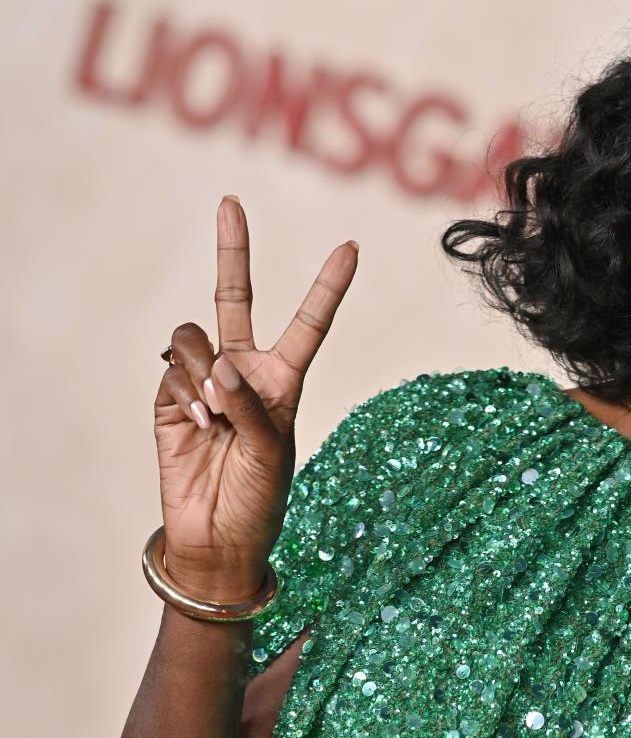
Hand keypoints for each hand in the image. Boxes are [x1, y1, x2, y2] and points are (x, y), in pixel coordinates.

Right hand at [152, 195, 357, 601]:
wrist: (218, 538)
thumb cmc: (260, 496)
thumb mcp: (272, 449)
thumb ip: (249, 402)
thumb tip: (219, 364)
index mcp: (285, 379)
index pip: (310, 322)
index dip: (328, 285)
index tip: (351, 246)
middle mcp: (245, 370)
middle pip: (236, 298)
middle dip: (232, 250)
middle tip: (230, 202)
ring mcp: (204, 381)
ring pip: (195, 337)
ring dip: (205, 369)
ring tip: (217, 412)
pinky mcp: (169, 398)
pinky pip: (173, 371)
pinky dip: (186, 393)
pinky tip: (198, 423)